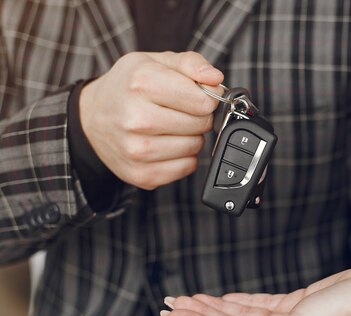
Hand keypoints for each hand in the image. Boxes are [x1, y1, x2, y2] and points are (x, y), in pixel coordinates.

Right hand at [79, 51, 223, 189]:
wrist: (91, 118)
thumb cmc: (128, 87)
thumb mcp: (155, 61)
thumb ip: (191, 63)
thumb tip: (216, 78)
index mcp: (141, 83)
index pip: (203, 101)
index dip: (206, 97)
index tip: (195, 95)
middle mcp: (136, 118)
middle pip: (201, 124)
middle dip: (198, 116)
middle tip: (179, 111)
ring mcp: (137, 150)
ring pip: (195, 147)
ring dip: (191, 137)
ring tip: (170, 127)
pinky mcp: (141, 174)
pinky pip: (187, 168)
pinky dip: (183, 157)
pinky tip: (165, 144)